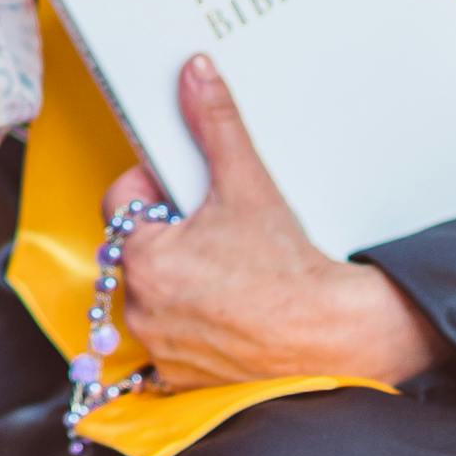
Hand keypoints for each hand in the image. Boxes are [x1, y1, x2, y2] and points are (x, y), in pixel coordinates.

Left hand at [100, 54, 444, 388]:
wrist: (335, 338)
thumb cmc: (289, 269)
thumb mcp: (249, 184)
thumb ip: (215, 125)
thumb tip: (195, 76)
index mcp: (145, 258)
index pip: (121, 203)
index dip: (152, 188)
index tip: (181, 188)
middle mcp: (142, 309)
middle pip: (138, 250)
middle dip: (169, 235)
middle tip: (215, 231)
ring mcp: (161, 348)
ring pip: (156, 296)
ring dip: (180, 281)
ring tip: (228, 271)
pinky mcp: (182, 379)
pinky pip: (173, 339)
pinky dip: (193, 324)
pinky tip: (230, 310)